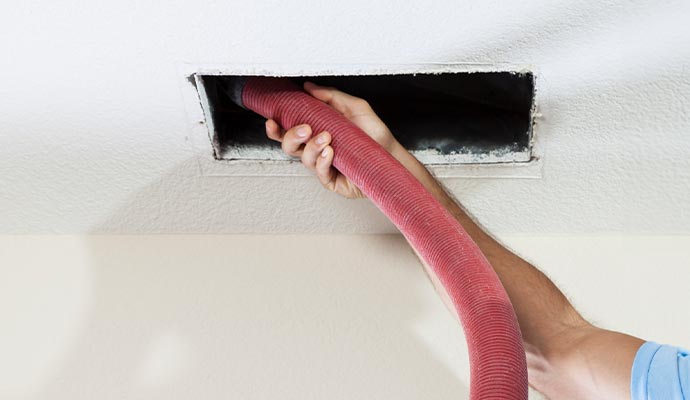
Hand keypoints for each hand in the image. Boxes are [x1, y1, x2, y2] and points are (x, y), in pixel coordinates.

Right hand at [265, 81, 398, 198]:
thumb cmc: (375, 135)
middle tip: (305, 128)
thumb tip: (309, 87)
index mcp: (318, 131)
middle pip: (289, 146)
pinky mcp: (333, 180)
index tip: (273, 120)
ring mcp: (324, 166)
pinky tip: (330, 152)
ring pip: (303, 159)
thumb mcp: (355, 107)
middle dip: (291, 136)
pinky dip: (323, 161)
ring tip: (327, 138)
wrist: (392, 156)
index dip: (277, 128)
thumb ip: (331, 96)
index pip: (290, 131)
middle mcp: (318, 149)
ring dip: (312, 147)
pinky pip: (320, 172)